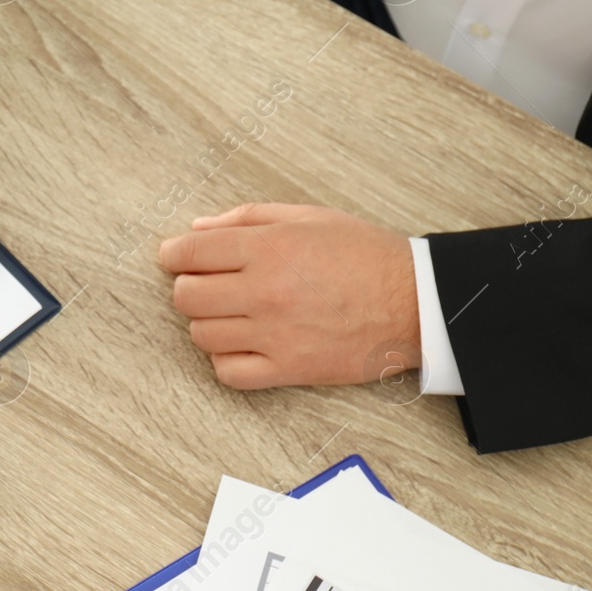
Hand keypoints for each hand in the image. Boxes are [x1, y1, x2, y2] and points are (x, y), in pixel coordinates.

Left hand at [158, 203, 419, 389]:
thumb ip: (247, 218)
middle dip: (190, 286)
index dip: (174, 254)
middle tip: (211, 284)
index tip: (176, 257)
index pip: (190, 253)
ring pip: (201, 335)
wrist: (417, 302)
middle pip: (186, 296)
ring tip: (234, 313)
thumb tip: (197, 228)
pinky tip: (245, 344)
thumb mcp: (308, 217)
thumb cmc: (365, 255)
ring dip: (209, 322)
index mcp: (269, 247)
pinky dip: (226, 360)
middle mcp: (266, 290)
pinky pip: (228, 372)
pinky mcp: (290, 368)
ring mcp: (275, 333)